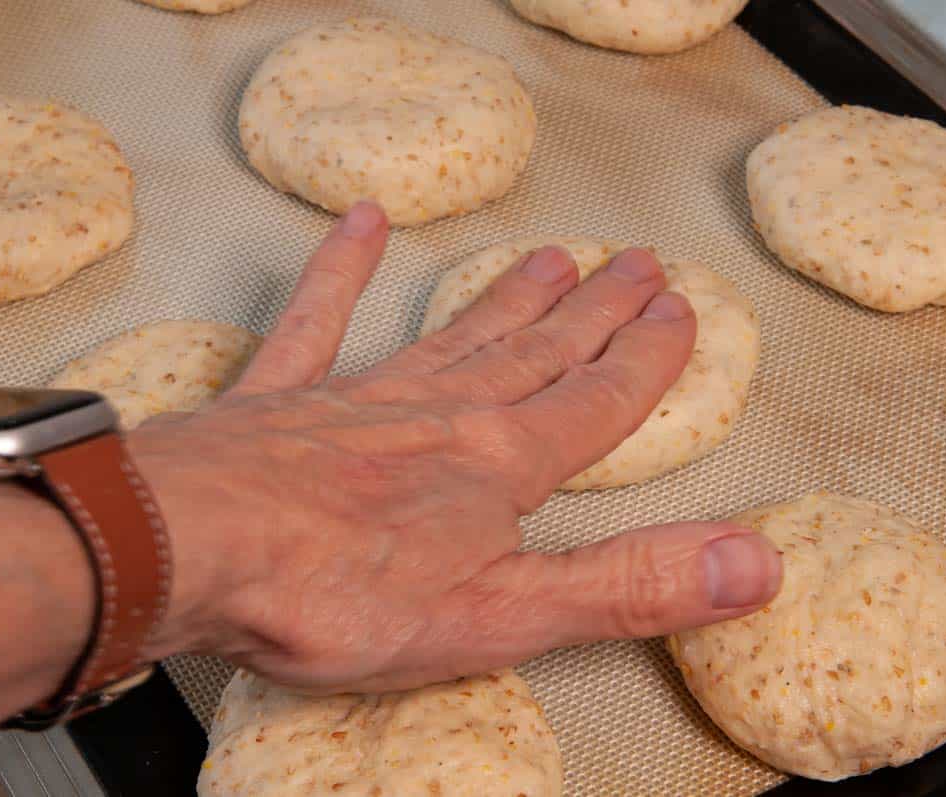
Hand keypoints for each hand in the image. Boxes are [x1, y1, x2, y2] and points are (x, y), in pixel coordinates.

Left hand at [133, 202, 781, 692]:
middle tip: (633, 262)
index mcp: (497, 465)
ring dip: (507, 298)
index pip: (595, 402)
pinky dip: (342, 269)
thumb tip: (755, 562)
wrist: (190, 549)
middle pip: (535, 353)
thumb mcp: (504, 614)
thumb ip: (628, 585)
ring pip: (454, 334)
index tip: (679, 311)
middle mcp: (438, 413)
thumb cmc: (337, 594)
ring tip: (549, 255)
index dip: (644, 360)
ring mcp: (357, 399)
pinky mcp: (279, 400)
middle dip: (591, 313)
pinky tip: (363, 222)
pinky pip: (318, 318)